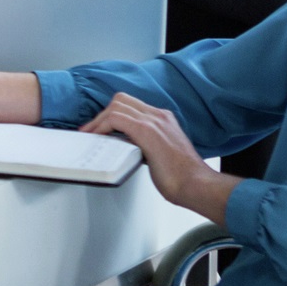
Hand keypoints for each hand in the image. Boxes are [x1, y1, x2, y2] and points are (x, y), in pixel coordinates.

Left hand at [79, 94, 238, 222]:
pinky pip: (116, 118)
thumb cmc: (183, 177)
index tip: (100, 127)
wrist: (197, 185)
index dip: (112, 113)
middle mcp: (159, 116)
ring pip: (117, 106)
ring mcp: (154, 121)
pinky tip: (97, 137)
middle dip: (102, 114)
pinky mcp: (147, 131)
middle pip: (122, 100)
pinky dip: (102, 126)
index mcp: (164, 119)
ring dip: (98, 120)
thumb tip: (125, 146)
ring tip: (89, 134)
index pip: (132, 105)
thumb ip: (145, 144)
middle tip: (89, 130)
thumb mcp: (161, 154)